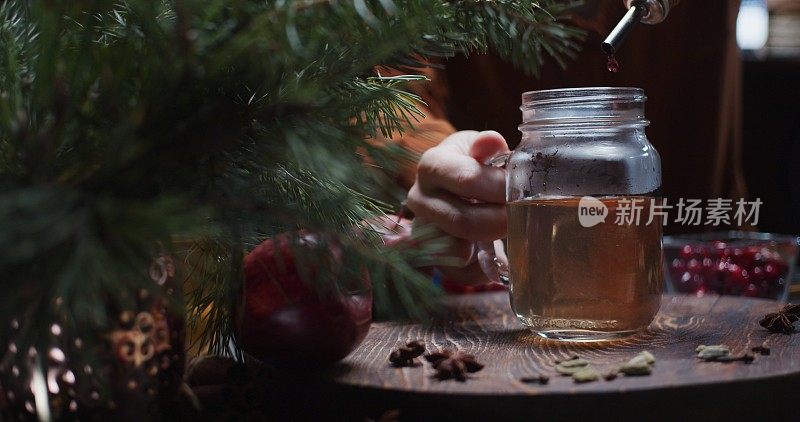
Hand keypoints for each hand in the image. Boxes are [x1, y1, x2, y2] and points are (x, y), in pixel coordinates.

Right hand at [406, 130, 508, 284]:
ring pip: (458, 250)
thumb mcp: (481, 148)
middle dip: (500, 220)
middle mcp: (419, 198)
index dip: (500, 187)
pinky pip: (460, 273)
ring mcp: (422, 230)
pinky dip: (484, 267)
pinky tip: (494, 250)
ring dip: (491, 242)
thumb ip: (487, 146)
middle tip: (522, 215)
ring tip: (506, 227)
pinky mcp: (433, 258)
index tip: (521, 188)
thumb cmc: (476, 164)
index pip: (467, 179)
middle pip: (463, 221)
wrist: (460, 187)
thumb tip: (491, 142)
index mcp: (432, 165)